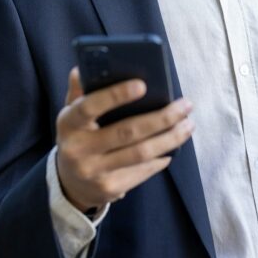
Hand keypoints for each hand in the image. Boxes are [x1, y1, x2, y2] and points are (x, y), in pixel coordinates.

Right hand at [55, 67, 193, 212]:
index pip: (89, 107)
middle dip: (162, 118)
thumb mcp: (71, 115)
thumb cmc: (78, 137)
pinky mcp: (110, 188)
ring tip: (188, 124)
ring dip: (170, 138)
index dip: (115, 95)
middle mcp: (78, 150)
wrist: (70, 183)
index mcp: (68, 124)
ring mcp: (95, 172)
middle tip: (185, 105)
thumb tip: (81, 69)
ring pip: (141, 153)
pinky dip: (162, 157)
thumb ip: (78, 92)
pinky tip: (174, 146)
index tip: (142, 85)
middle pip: (127, 132)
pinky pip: (143, 170)